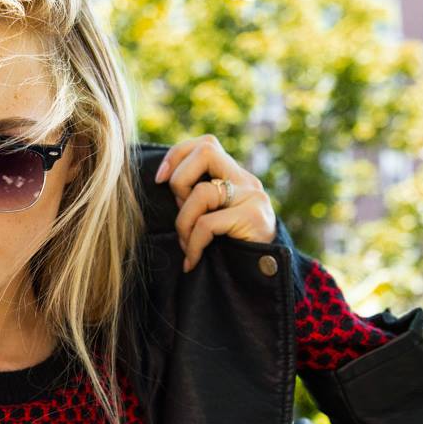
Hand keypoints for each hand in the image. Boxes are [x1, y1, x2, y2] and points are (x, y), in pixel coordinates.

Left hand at [154, 134, 276, 271]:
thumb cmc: (229, 250)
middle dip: (179, 180)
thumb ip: (197, 198)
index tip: (160, 180)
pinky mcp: (253, 218)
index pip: (205, 144)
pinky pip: (207, 224)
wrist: (262, 279)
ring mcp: (253, 197)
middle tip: (178, 210)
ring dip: (182, 222)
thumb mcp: (212, 217)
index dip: (177, 155)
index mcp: (234, 177)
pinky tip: (192, 260)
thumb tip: (164, 183)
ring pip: (201, 192)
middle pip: (206, 150)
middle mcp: (246, 181)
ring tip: (186, 245)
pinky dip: (192, 244)